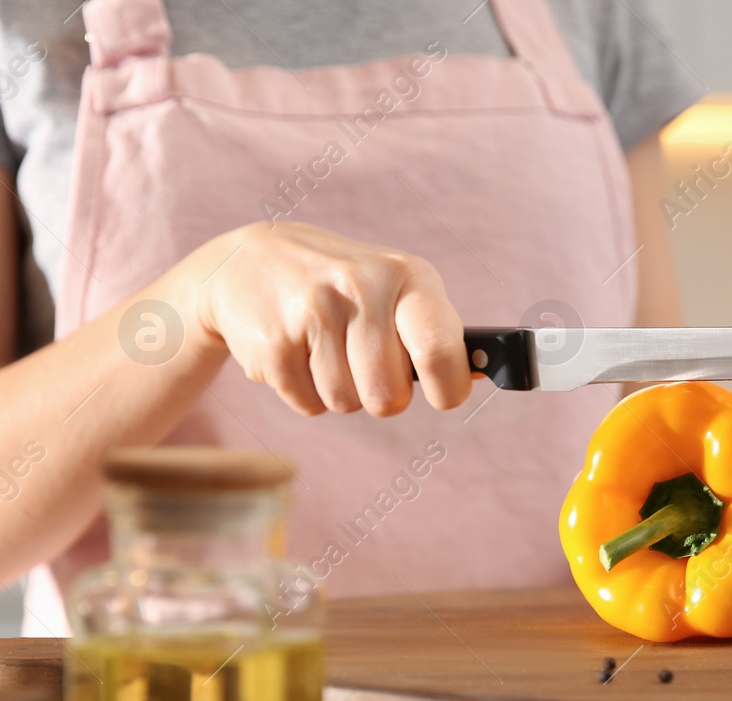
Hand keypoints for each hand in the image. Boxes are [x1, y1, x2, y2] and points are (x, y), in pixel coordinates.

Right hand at [179, 222, 471, 416]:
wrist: (246, 263)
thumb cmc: (340, 286)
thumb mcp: (391, 287)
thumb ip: (433, 329)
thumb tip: (486, 371)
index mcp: (405, 275)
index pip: (442, 349)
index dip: (449, 387)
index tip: (443, 395)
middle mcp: (361, 288)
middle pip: (389, 398)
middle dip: (377, 393)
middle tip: (360, 360)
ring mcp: (313, 313)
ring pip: (345, 404)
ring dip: (336, 390)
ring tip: (320, 348)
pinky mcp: (273, 344)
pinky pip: (308, 406)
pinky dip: (303, 392)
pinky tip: (294, 351)